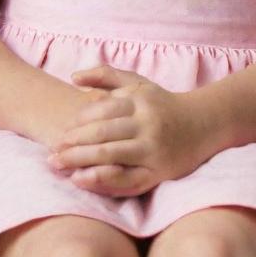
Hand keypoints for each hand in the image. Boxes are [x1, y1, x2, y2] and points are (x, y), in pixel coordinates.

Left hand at [48, 64, 207, 196]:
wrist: (203, 125)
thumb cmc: (162, 104)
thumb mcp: (139, 84)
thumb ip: (106, 75)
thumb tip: (73, 77)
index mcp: (140, 102)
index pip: (102, 110)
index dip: (79, 123)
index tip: (62, 132)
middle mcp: (147, 125)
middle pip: (103, 134)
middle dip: (73, 144)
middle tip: (52, 153)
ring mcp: (153, 150)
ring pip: (111, 156)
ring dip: (80, 161)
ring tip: (58, 165)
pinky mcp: (159, 172)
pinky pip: (127, 180)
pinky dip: (102, 181)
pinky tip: (82, 180)